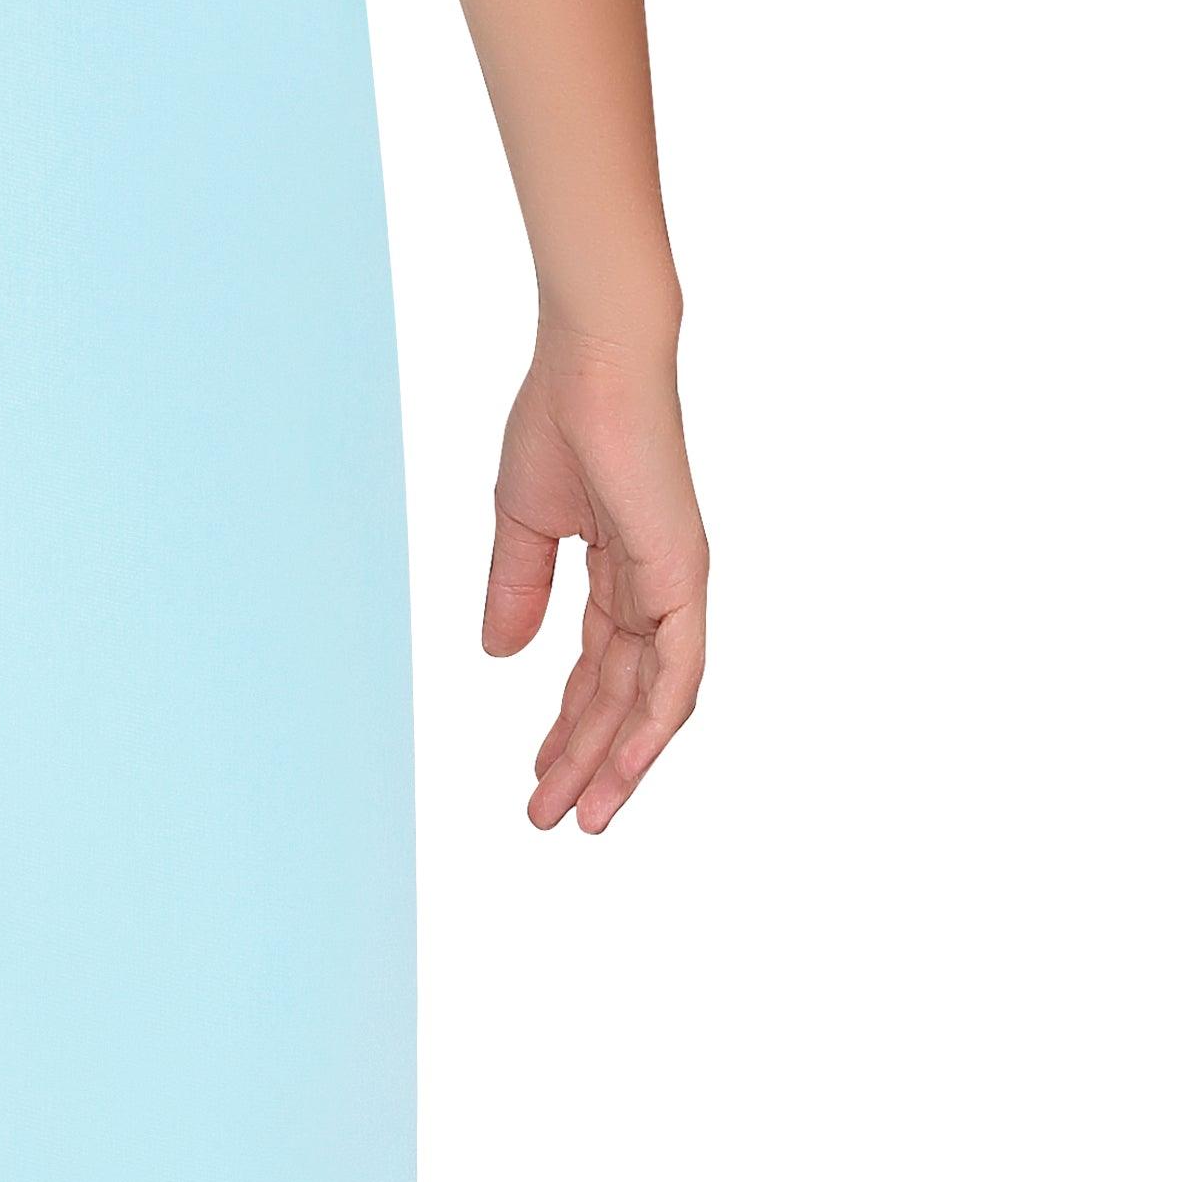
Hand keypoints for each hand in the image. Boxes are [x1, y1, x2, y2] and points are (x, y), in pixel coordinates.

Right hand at [484, 331, 708, 834]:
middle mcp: (655, 586)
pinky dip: (655, 724)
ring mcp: (673, 584)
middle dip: (586, 760)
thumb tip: (498, 655)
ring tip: (586, 817)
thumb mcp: (521, 523)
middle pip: (623, 696)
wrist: (591, 363)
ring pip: (653, 699)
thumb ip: (515, 590)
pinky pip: (678, 670)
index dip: (567, 726)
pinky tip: (628, 766)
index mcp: (621, 571)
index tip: (536, 777)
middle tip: (554, 819)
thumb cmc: (559, 419)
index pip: (598, 669)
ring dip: (619, 761)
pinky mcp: (683, 577)